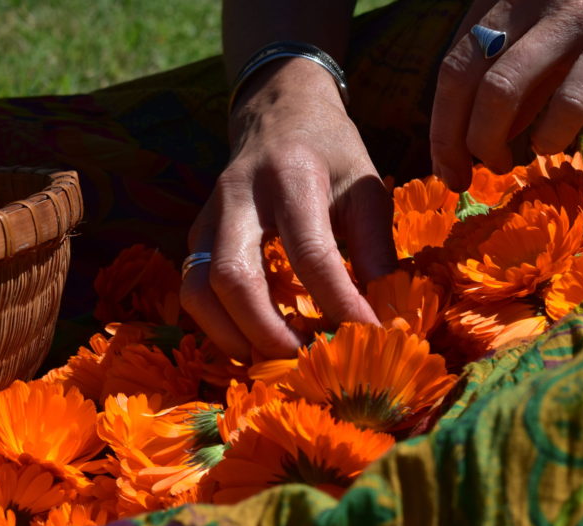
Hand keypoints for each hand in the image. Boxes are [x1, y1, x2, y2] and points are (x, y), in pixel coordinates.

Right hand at [180, 60, 397, 360]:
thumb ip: (377, 247)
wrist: (279, 109)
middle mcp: (240, 195)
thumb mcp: (367, 186)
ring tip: (276, 358)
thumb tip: (388, 314)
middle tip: (307, 360)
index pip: (312, 254)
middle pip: (234, 277)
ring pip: (199, 288)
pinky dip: (219, 324)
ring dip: (233, 335)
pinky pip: (194, 286)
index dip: (341, 303)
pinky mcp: (198, 232)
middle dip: (269, 331)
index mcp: (292, 176)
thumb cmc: (331, 150)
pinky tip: (253, 340)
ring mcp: (210, 214)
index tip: (370, 335)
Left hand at [430, 0, 582, 190]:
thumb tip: (483, 132)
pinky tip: (551, 149)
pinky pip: (570, 97)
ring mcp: (573, 11)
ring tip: (504, 165)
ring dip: (491, 142)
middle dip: (452, 140)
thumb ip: (520, 67)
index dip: (441, 121)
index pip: (453, 64)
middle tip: (461, 177)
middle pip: (463, 78)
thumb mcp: (554, 22)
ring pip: (502, 89)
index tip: (444, 163)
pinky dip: (551, 135)